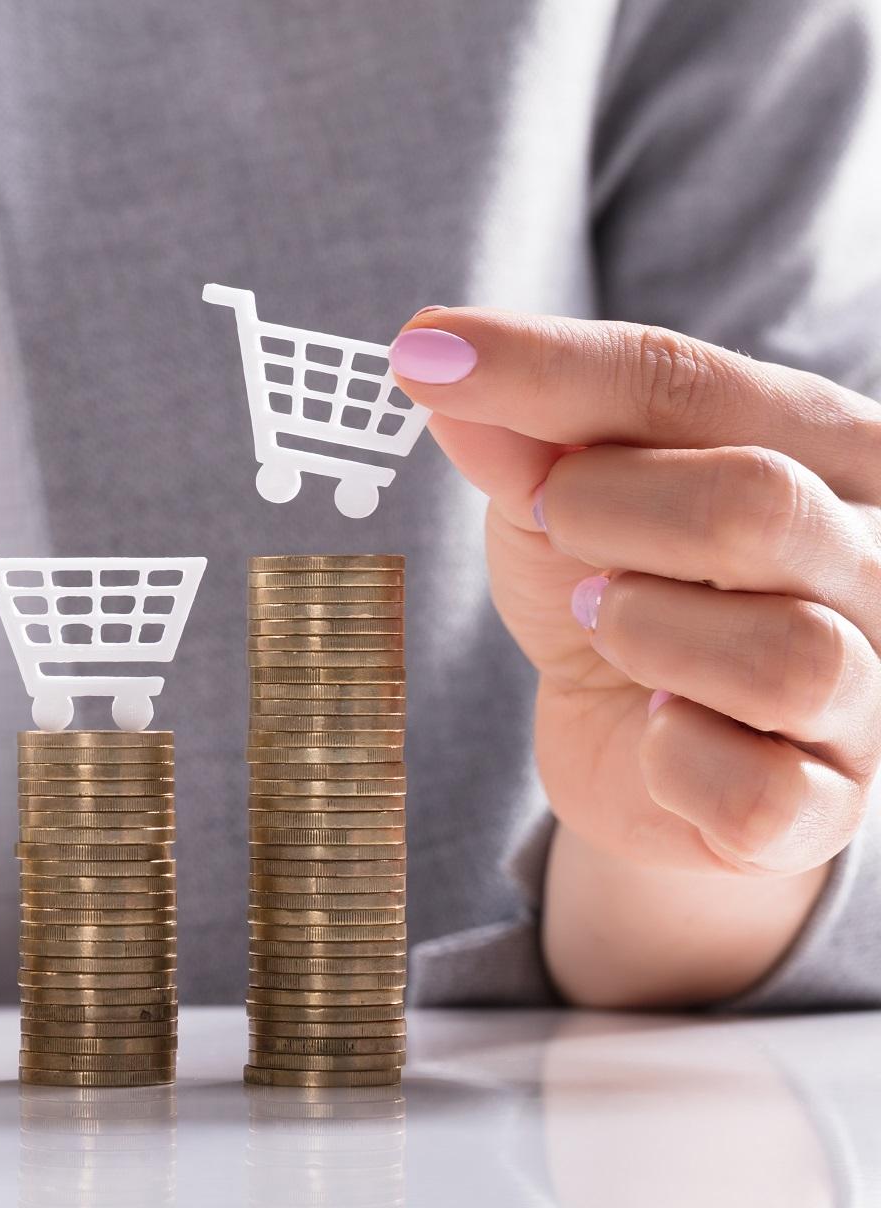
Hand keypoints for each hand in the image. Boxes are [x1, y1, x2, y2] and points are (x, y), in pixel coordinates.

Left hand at [389, 310, 880, 1002]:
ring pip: (784, 656)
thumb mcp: (557, 494)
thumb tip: (433, 350)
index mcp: (837, 446)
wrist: (636, 745)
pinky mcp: (825, 808)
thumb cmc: (617, 584)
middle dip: (609, 515)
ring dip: (644, 635)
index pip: (687, 382)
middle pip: (757, 505)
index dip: (546, 370)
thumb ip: (522, 429)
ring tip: (610, 626)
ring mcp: (876, 691)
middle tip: (559, 532)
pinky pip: (757, 789)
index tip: (422, 352)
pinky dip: (677, 761)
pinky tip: (657, 728)